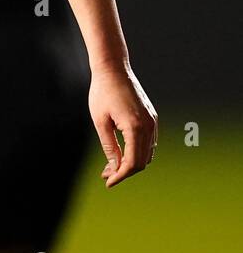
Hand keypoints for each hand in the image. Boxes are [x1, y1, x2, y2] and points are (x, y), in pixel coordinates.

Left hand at [88, 63, 156, 186]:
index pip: (133, 162)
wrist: (113, 69)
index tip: (108, 182)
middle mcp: (149, 125)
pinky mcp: (152, 117)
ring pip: (147, 153)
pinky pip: (148, 142)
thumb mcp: (100, 121)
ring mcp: (153, 121)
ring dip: (131, 162)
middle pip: (142, 161)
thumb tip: (114, 167)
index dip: (120, 175)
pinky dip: (137, 151)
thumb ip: (109, 146)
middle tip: (106, 175)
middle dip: (124, 171)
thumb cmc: (102, 93)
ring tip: (110, 166)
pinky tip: (121, 152)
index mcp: (135, 127)